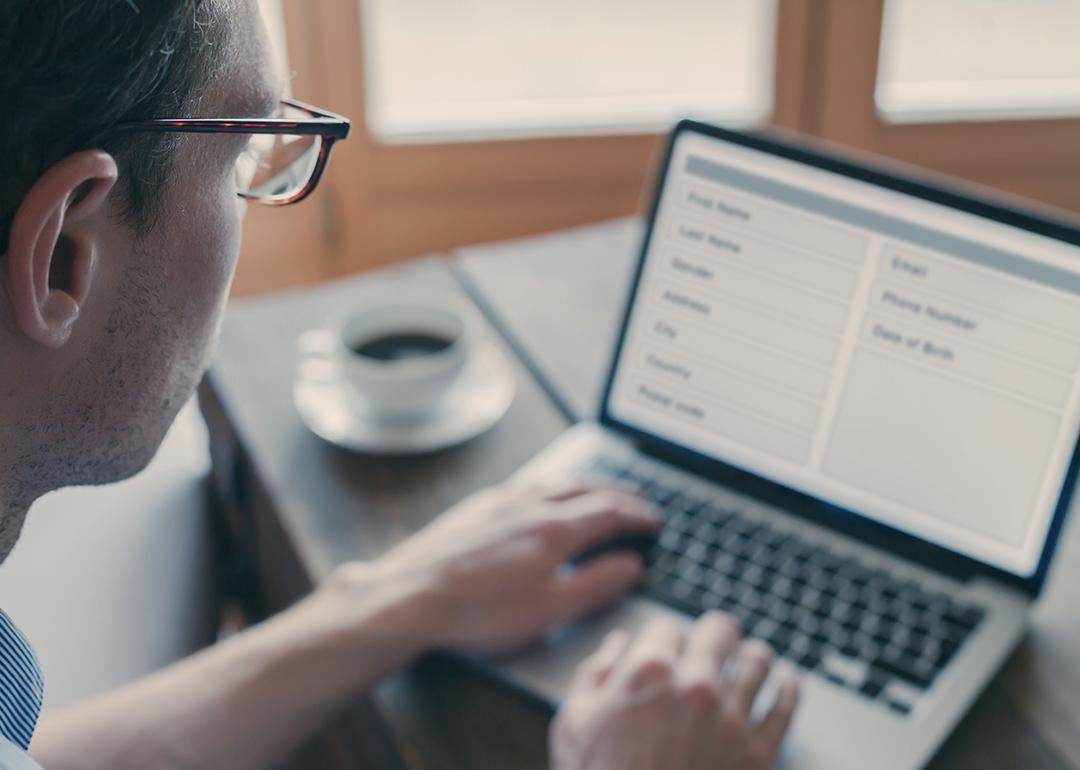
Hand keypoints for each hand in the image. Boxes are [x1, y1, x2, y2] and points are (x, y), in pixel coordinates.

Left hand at [372, 480, 659, 654]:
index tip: (653, 521)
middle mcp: (531, 504)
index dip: (637, 515)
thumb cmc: (478, 611)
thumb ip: (596, 584)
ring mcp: (501, 501)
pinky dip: (552, 486)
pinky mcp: (478, 506)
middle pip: (586, 489)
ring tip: (599, 491)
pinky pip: (528, 484)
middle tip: (637, 499)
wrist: (411, 595)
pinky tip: (545, 494)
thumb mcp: (550, 609)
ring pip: (556, 482)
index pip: (610, 512)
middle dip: (617, 493)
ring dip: (586, 485)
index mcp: (555, 529)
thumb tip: (630, 565)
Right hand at [551, 613, 799, 769]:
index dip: (667, 636)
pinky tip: (786, 679)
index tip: (670, 648)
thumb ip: (594, 674)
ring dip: (751, 655)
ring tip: (749, 657)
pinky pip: (786, 706)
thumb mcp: (574, 723)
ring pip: (758, 661)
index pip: (670, 626)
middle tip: (715, 641)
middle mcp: (696, 686)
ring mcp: (732, 719)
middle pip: (721, 630)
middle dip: (715, 634)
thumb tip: (616, 646)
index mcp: (648, 672)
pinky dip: (789, 686)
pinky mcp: (759, 753)